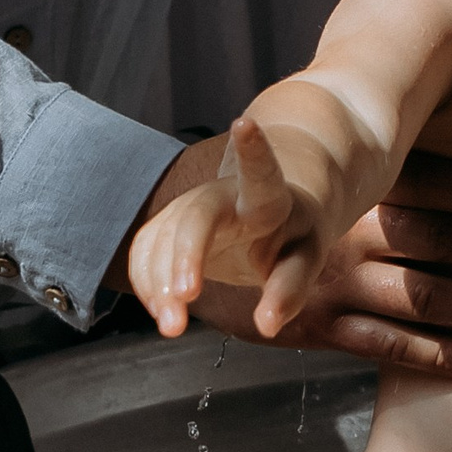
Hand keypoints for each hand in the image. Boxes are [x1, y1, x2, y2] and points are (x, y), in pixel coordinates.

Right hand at [122, 141, 451, 376]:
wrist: (183, 245)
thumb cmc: (269, 211)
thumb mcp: (322, 183)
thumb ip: (376, 182)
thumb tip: (446, 176)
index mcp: (353, 187)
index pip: (434, 186)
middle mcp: (349, 230)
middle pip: (443, 241)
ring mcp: (333, 281)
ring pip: (427, 296)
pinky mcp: (316, 327)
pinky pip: (388, 347)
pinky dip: (442, 357)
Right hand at [129, 121, 324, 341]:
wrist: (266, 213)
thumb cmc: (293, 233)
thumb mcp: (306, 257)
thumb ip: (290, 290)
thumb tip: (267, 326)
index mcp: (266, 196)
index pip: (261, 171)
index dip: (253, 149)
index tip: (245, 124)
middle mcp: (222, 196)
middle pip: (196, 216)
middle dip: (186, 255)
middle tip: (185, 298)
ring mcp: (189, 208)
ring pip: (163, 238)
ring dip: (159, 283)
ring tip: (172, 328)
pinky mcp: (167, 227)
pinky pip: (145, 253)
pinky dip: (148, 286)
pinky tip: (163, 312)